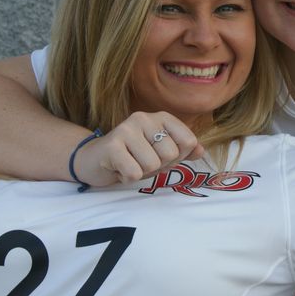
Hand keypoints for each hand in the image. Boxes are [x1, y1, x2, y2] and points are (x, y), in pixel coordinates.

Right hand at [72, 112, 203, 185]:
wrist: (94, 160)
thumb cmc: (132, 156)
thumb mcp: (161, 151)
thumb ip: (183, 149)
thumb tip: (200, 150)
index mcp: (161, 117)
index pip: (188, 141)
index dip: (178, 157)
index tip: (160, 155)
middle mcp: (144, 118)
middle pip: (171, 154)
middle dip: (159, 166)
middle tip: (141, 161)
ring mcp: (127, 129)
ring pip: (153, 165)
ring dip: (142, 172)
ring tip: (130, 164)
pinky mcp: (112, 145)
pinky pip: (135, 173)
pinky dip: (128, 178)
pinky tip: (119, 169)